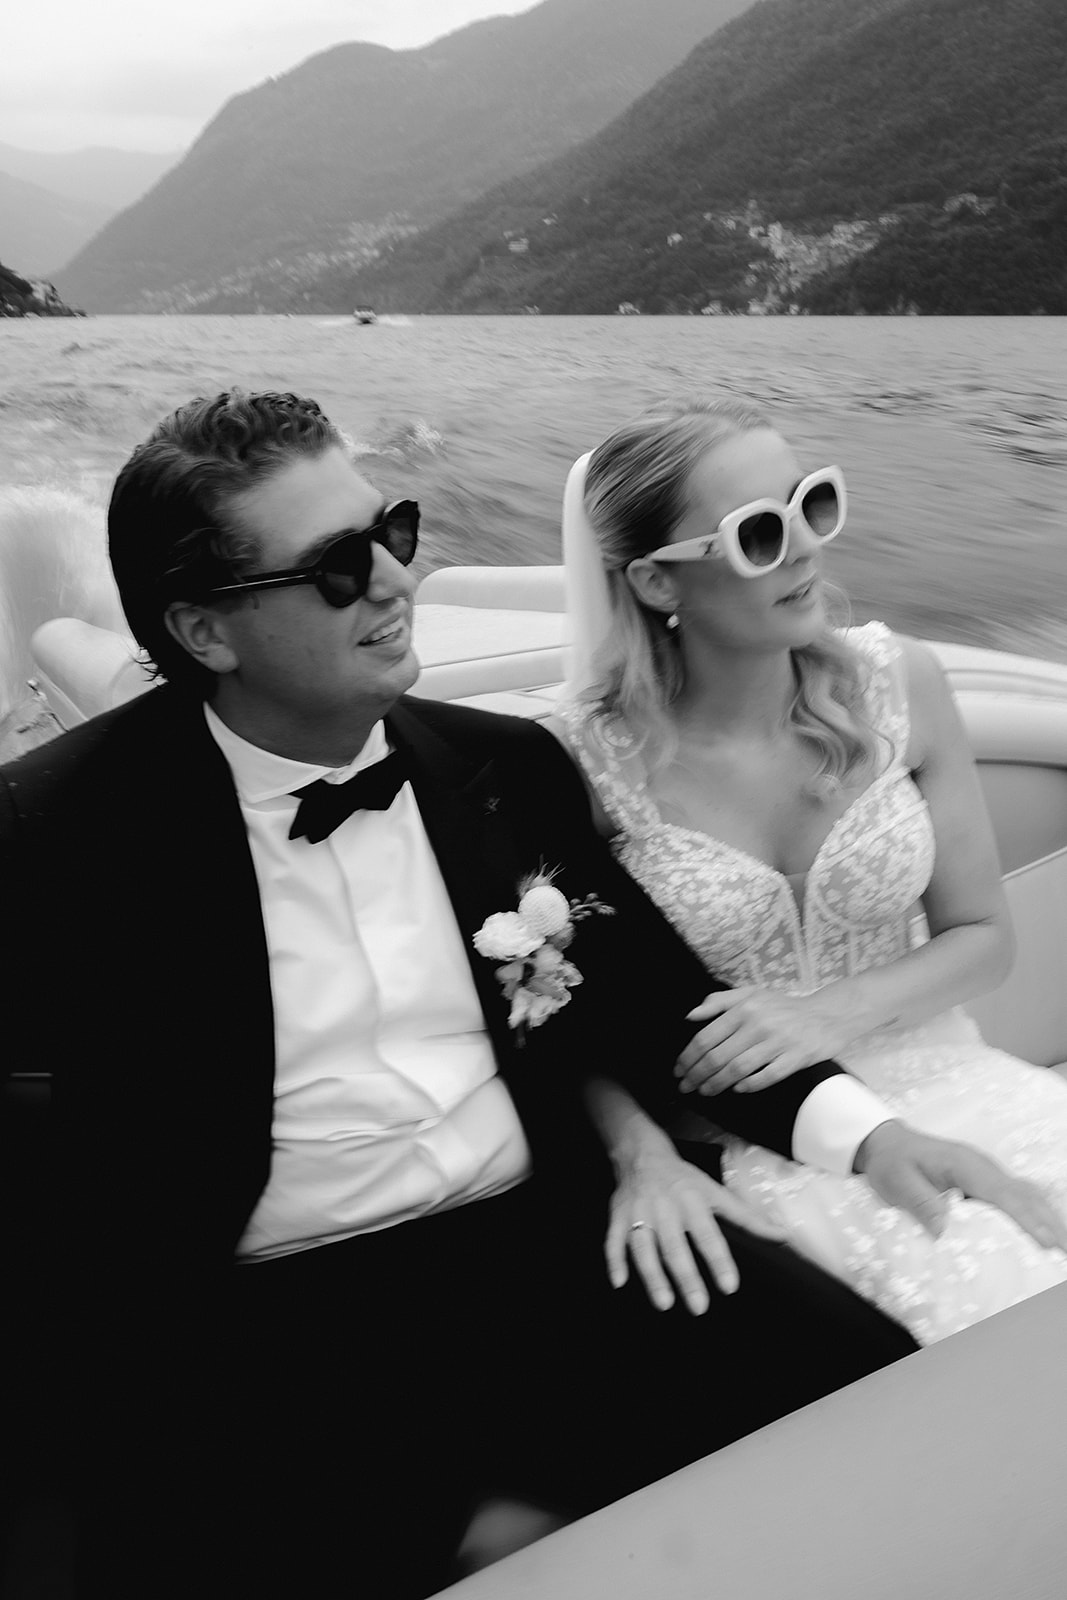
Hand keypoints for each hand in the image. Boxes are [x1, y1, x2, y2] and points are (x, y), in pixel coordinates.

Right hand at [606, 1146, 786, 1312]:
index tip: (729, 1286)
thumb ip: (748, 1218)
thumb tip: (783, 1235)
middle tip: (699, 1306)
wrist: (641, 1154)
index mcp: (692, 1200)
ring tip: (664, 1303)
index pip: (708, 1234)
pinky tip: (619, 1282)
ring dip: (652, 1275)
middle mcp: (665, 1207)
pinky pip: (612, 1240)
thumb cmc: (684, 1179)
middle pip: (675, 1246)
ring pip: (643, 1246)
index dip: (719, 1260)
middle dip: (686, 1276)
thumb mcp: (716, 1192)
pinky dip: (614, 1261)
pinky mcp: (618, 1217)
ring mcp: (639, 1212)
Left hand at [677, 986, 854, 1095]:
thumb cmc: (783, 1007)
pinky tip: (737, 1090)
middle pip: (718, 1056)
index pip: (707, 1037)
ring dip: (716, 1084)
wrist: (827, 1016)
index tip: (679, 1069)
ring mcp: (778, 1043)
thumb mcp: (751, 994)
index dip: (688, 1056)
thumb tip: (690, 1016)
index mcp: (745, 1008)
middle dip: (697, 1075)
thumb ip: (718, 1001)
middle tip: (686, 1086)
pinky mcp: (795, 1059)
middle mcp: (759, 1024)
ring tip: (705, 1091)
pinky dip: (749, 1085)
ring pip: (737, 1069)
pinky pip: (767, 1077)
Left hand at [854, 1120, 1066, 1250]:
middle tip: (1062, 1256)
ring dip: (1048, 1222)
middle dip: (1048, 1225)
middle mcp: (984, 1168)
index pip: (1002, 1194)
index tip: (1045, 1243)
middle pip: (1025, 1196)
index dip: (1026, 1220)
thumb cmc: (893, 1163)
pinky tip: (1045, 1237)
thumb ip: (922, 1203)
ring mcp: (989, 1175)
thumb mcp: (898, 1182)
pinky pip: (1020, 1200)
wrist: (888, 1144)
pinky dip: (1037, 1217)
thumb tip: (946, 1230)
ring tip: (1060, 1252)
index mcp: (965, 1165)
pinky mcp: (988, 1184)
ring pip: (1028, 1198)